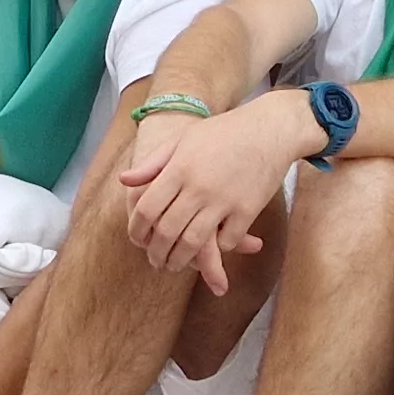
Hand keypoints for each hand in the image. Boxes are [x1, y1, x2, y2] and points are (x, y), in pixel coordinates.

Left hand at [119, 94, 297, 291]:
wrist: (269, 129)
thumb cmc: (223, 132)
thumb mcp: (182, 139)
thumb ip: (152, 163)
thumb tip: (124, 181)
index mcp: (179, 168)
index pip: (147, 208)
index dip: (137, 230)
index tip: (137, 240)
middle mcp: (198, 187)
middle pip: (167, 231)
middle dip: (157, 253)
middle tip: (155, 261)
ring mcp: (224, 200)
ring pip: (194, 243)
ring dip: (181, 260)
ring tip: (175, 265)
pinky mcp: (247, 210)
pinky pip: (226, 241)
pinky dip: (218, 249)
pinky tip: (211, 251)